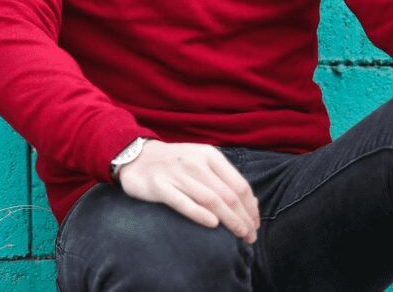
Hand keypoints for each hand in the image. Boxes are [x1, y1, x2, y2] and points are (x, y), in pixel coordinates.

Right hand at [118, 140, 259, 242]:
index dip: (251, 207)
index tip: (255, 224)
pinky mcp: (159, 186)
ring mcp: (176, 174)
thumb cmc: (175, 164)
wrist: (136, 157)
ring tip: (240, 236)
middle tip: (251, 237)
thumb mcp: (201, 162)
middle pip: (228, 195)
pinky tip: (213, 225)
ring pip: (211, 200)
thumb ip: (224, 179)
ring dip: (230, 221)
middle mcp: (195, 162)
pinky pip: (184, 202)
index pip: (239, 184)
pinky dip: (200, 214)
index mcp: (209, 155)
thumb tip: (252, 203)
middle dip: (244, 219)